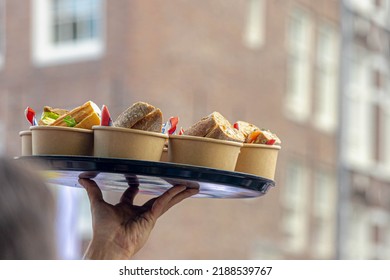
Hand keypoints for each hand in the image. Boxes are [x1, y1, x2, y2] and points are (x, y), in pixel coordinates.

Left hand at [78, 178, 197, 259]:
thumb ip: (93, 190)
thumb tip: (82, 177)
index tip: (135, 182)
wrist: (107, 244)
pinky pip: (164, 202)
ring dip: (180, 194)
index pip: (132, 197)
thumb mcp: (97, 203)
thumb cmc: (102, 229)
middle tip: (182, 183)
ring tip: (193, 187)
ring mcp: (148, 216)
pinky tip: (182, 187)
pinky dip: (172, 194)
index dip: (133, 188)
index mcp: (126, 210)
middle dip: (171, 192)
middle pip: (159, 198)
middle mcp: (139, 213)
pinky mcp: (152, 218)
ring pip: (167, 201)